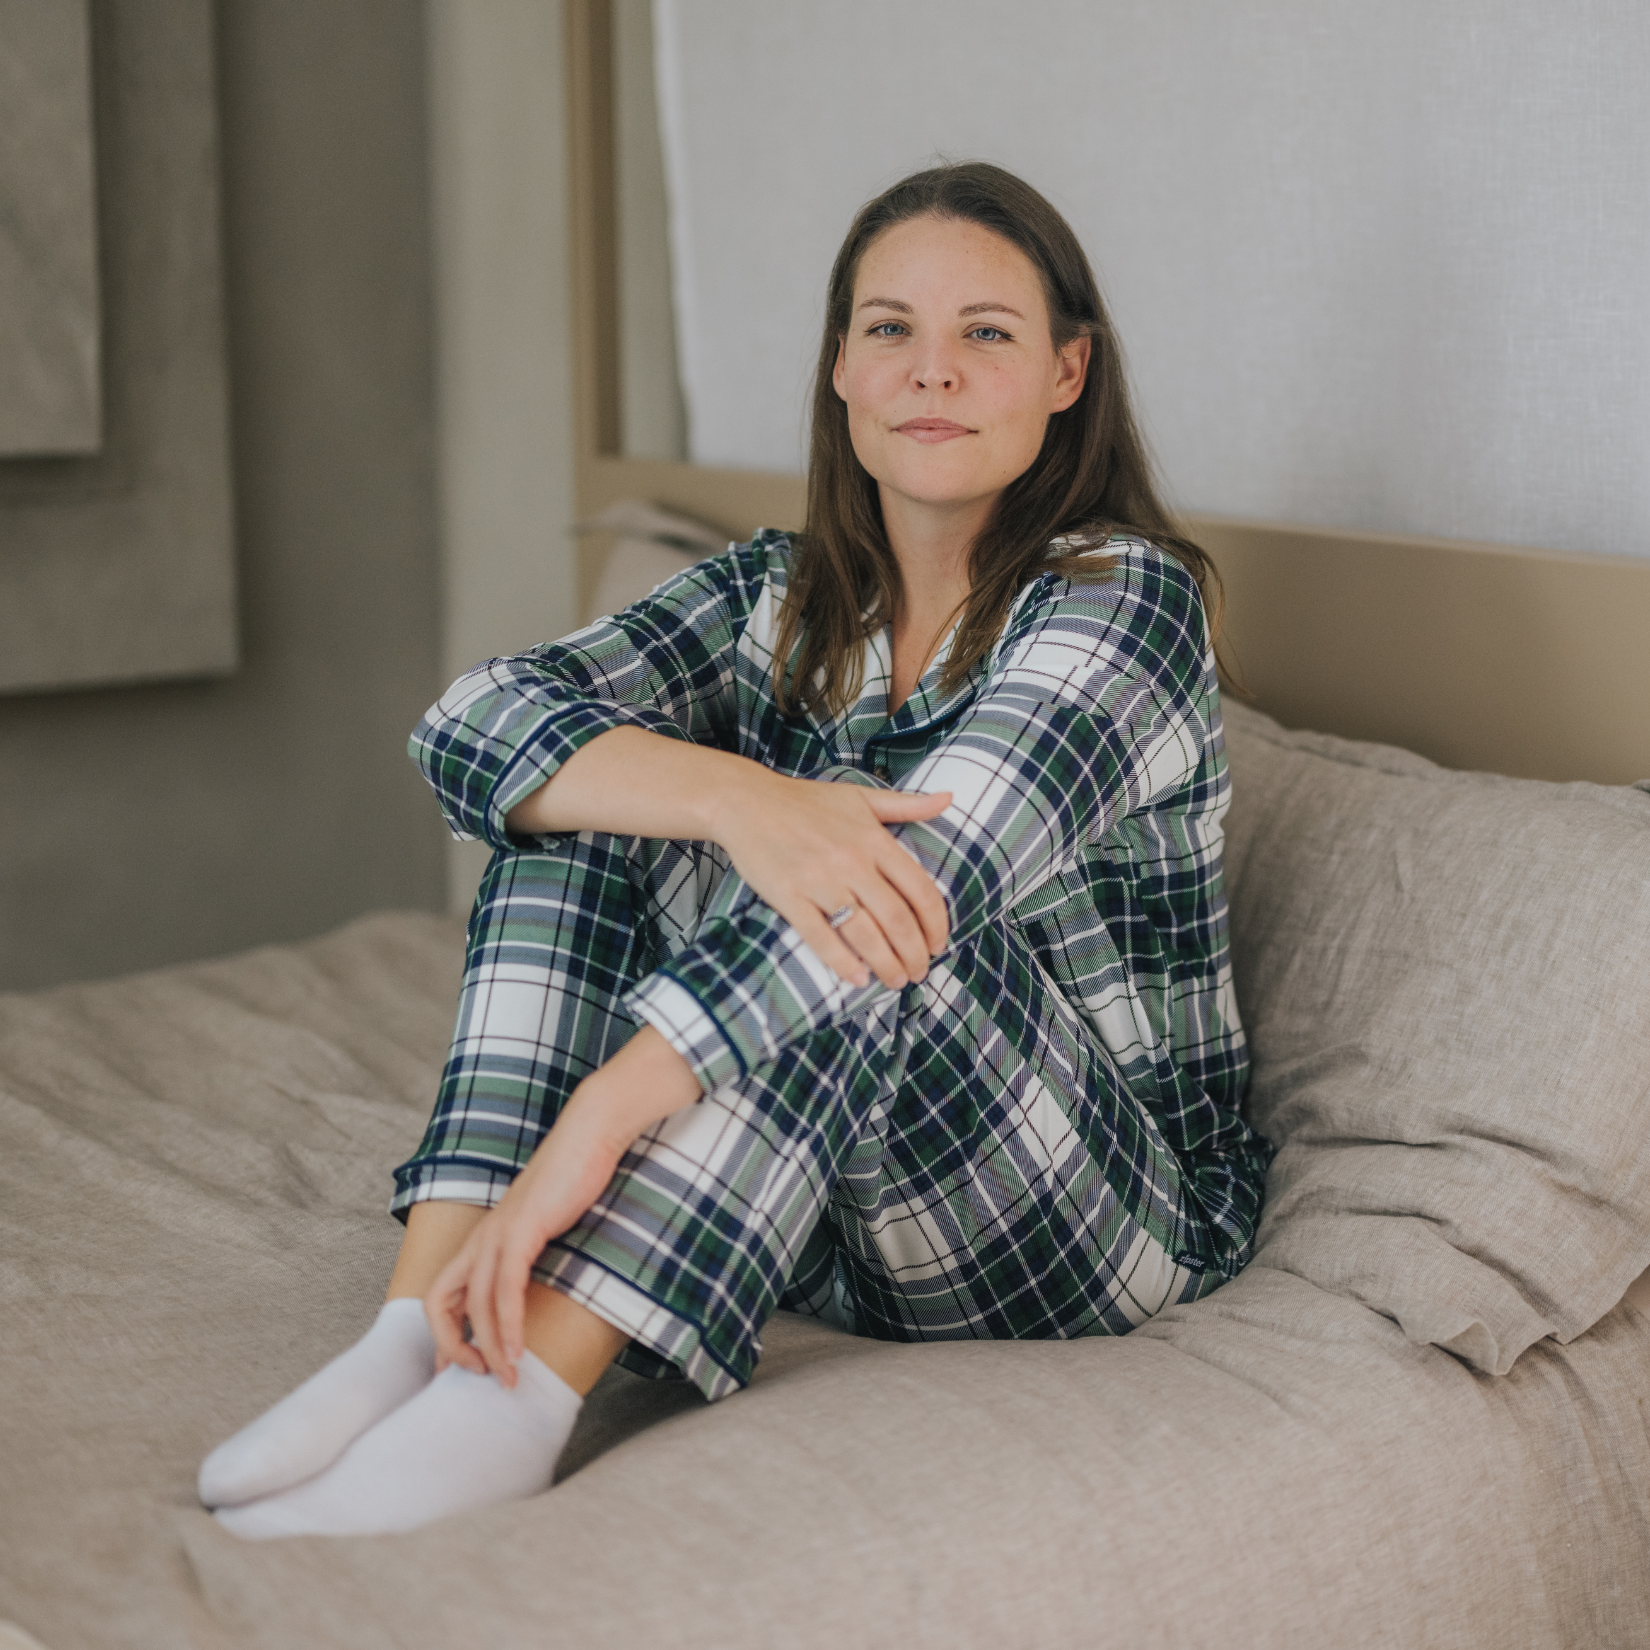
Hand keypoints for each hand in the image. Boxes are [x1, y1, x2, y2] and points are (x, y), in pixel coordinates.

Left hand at [423, 1029, 700, 1385]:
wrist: (591, 1134)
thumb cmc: (575, 1178)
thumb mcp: (546, 1224)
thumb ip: (533, 1253)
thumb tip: (536, 1289)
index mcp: (482, 1238)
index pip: (441, 1294)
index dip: (444, 1336)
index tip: (466, 1366)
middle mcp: (481, 1237)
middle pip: (441, 1304)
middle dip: (452, 1349)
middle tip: (479, 1378)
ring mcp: (498, 1232)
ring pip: (476, 1305)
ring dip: (490, 1348)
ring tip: (507, 1379)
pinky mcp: (522, 1230)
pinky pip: (505, 1289)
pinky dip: (508, 1325)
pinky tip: (519, 1350)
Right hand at [708, 770, 951, 989]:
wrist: (746, 801)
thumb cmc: (805, 801)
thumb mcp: (861, 797)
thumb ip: (907, 804)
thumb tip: (949, 798)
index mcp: (874, 840)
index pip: (920, 890)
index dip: (935, 924)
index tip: (938, 944)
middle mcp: (852, 862)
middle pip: (897, 919)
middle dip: (914, 954)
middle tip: (919, 971)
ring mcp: (820, 881)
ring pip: (865, 934)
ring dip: (886, 965)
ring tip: (896, 981)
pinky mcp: (789, 897)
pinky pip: (821, 937)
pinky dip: (842, 962)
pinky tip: (857, 978)